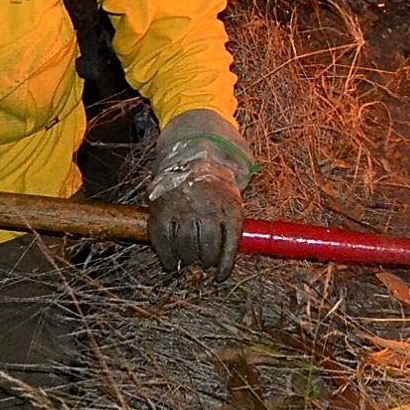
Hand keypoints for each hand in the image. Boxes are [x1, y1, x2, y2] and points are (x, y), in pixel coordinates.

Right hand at [146, 108, 254, 279]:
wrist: (193, 134)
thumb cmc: (222, 157)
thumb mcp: (243, 177)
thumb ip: (243, 202)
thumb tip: (249, 229)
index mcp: (230, 203)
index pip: (229, 244)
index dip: (225, 264)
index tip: (220, 275)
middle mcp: (206, 207)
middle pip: (206, 249)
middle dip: (206, 262)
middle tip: (203, 268)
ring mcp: (181, 207)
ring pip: (185, 247)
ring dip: (188, 261)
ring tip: (189, 264)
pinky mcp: (160, 207)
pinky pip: (162, 239)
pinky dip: (166, 255)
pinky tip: (171, 263)